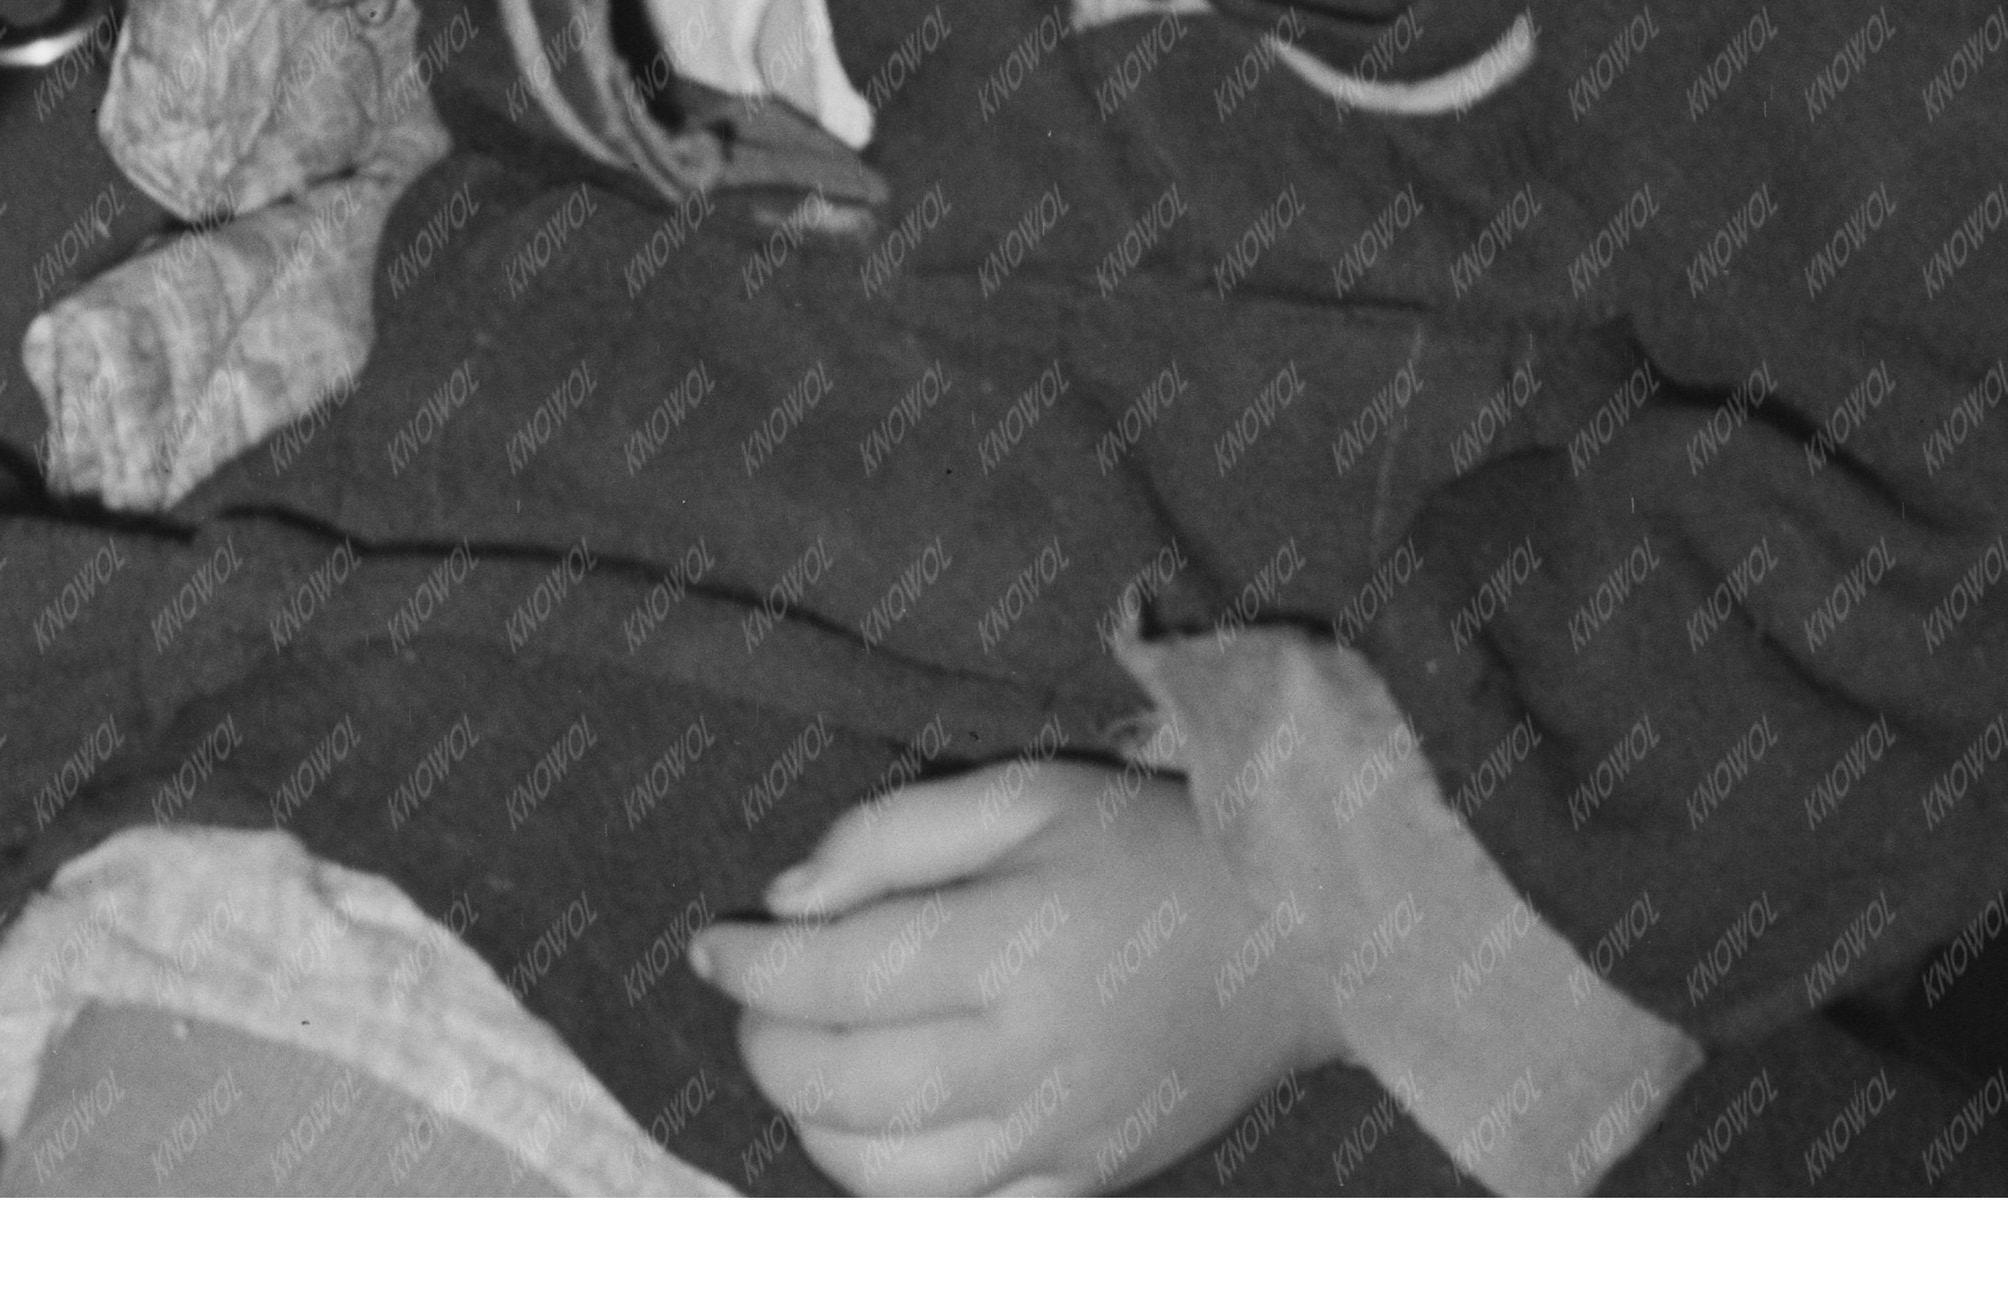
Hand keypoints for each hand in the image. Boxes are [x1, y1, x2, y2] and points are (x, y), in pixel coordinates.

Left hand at [692, 759, 1345, 1196]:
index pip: (836, 978)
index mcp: (1010, 950)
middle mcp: (1024, 1063)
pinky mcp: (1078, 1185)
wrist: (1296, 934)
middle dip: (770, 1045)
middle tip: (752, 1001)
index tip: (711, 944)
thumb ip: (896, 835)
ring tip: (802, 1061)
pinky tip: (869, 1130)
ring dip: (812, 1123)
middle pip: (845, 1086)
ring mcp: (1052, 1142)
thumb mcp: (1028, 791)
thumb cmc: (1152, 843)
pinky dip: (884, 1184)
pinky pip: (950, 1215)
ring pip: (882, 1175)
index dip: (752, 969)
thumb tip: (788, 901)